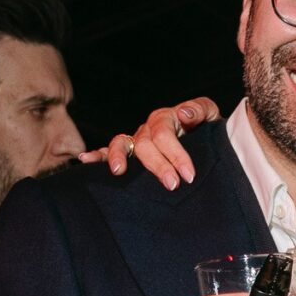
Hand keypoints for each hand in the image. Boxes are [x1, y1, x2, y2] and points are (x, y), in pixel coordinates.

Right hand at [101, 97, 222, 188]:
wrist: (207, 141)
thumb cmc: (208, 129)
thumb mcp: (210, 115)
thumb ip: (199, 110)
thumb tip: (183, 114)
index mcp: (165, 118)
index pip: (164, 134)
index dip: (175, 154)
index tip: (188, 175)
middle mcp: (147, 128)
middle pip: (145, 143)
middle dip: (158, 165)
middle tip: (172, 184)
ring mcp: (136, 140)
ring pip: (122, 144)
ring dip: (119, 156)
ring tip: (119, 170)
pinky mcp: (129, 152)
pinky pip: (109, 151)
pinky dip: (97, 156)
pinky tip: (86, 160)